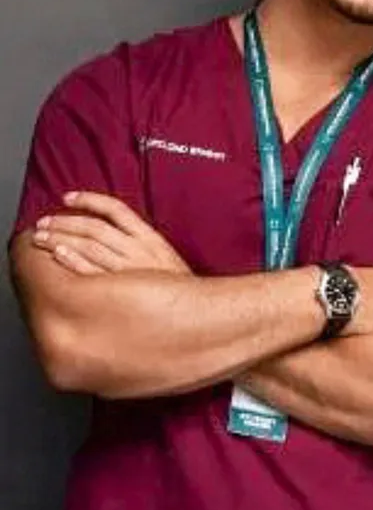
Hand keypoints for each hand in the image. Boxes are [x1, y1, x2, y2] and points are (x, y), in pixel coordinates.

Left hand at [32, 191, 190, 275]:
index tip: (67, 198)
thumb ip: (138, 241)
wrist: (194, 311)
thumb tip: (105, 229)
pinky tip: (57, 255)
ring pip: (89, 246)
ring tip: (40, 238)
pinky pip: (92, 271)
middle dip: (64, 222)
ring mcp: (130, 269)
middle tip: (43, 223)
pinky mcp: (122, 289)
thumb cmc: (174, 285)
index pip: (115, 209)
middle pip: (94, 227)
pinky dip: (72, 260)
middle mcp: (140, 249)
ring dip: (60, 239)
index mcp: (150, 237)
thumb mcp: (162, 255)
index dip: (89, 200)